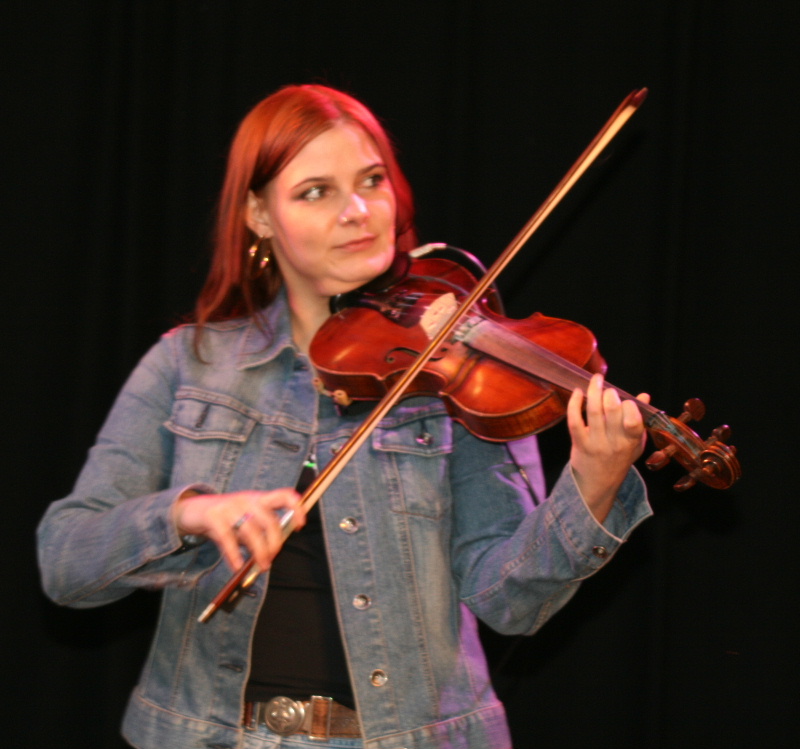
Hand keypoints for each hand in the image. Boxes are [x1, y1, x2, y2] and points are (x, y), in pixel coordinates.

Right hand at [171, 488, 306, 571]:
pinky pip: (227, 538)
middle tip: (272, 558)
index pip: (284, 496)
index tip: (300, 527)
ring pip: (251, 531)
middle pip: (269, 520)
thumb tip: (271, 555)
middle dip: (274, 542)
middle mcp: (247, 499)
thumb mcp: (245, 520)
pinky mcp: (213, 516)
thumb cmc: (226, 519)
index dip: (296, 509)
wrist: (192, 510)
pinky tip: (237, 566)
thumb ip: (259, 533)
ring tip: (261, 566)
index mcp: (260, 499)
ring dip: (259, 551)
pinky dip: (234, 554)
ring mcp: (230, 506)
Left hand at [567, 373, 648, 521]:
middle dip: (609, 394)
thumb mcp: (635, 443)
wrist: (599, 484)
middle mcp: (615, 443)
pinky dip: (574, 404)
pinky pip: (575, 420)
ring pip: (594, 412)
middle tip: (607, 389)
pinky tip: (577, 393)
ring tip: (595, 380)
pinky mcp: (579, 443)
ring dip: (593, 391)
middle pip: (612, 411)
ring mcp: (596, 443)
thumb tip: (644, 396)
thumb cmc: (619, 459)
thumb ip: (639, 420)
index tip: (625, 400)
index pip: (633, 421)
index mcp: (632, 441)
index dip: (629, 406)